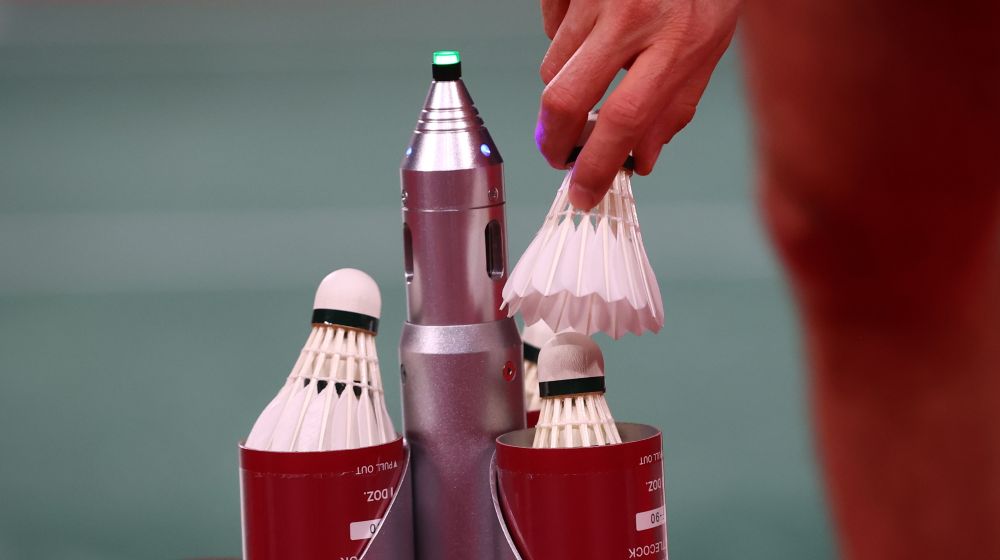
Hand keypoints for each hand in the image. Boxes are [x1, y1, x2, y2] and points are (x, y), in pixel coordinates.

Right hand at [536, 0, 740, 208]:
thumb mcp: (710, 46)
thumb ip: (675, 106)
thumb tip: (641, 160)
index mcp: (676, 40)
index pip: (624, 119)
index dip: (597, 166)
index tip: (584, 194)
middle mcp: (632, 15)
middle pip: (564, 100)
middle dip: (554, 142)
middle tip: (562, 156)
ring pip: (553, 70)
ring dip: (565, 90)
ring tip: (597, 76)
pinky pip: (548, 31)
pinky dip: (562, 46)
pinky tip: (592, 35)